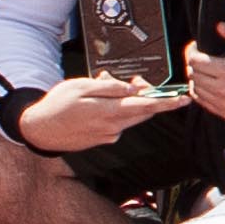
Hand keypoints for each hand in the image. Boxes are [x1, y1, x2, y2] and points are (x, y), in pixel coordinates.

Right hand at [19, 73, 170, 153]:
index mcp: (110, 111)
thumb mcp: (81, 86)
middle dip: (149, 97)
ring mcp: (108, 136)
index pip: (147, 106)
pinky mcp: (103, 140)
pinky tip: (96, 107)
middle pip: (143, 112)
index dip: (168, 102)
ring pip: (130, 117)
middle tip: (140, 83)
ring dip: (129, 104)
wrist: (39, 130)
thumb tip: (134, 89)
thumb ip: (110, 88)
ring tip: (106, 90)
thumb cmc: (57, 104)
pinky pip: (118, 124)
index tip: (184, 99)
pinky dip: (116, 113)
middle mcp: (113, 127)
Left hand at [183, 24, 224, 121]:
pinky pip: (203, 102)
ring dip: (197, 78)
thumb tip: (219, 26)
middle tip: (201, 57)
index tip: (196, 47)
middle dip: (193, 64)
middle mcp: (224, 89)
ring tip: (206, 70)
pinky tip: (210, 83)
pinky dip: (202, 92)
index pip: (194, 61)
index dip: (192, 51)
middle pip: (193, 75)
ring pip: (195, 89)